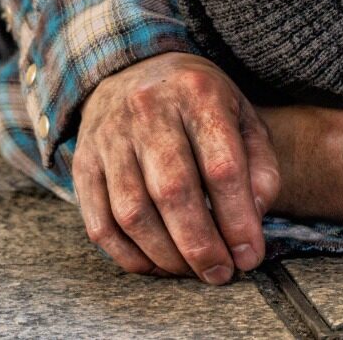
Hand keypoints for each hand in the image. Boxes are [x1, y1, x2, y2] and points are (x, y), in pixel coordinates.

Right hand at [72, 52, 279, 282]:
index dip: (237, 220)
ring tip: (190, 270)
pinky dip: (128, 256)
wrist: (133, 68)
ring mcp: (109, 135)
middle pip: (172, 191)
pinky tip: (155, 264)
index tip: (249, 256)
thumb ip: (259, 165)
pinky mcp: (83, 160)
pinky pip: (99, 223)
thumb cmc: (197, 103)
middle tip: (220, 273)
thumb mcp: (241, 114)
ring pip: (132, 212)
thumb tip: (253, 218)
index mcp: (196, 93)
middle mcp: (148, 109)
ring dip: (165, 256)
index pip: (220, 166)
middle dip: (200, 245)